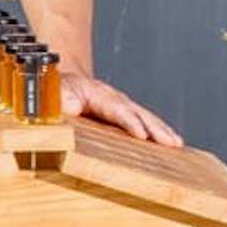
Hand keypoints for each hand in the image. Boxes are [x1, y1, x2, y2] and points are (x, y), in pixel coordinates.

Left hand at [62, 70, 181, 147]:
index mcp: (94, 93)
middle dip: (155, 127)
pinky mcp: (121, 115)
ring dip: (161, 130)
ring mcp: (118, 105)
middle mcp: (111, 97)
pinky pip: (142, 122)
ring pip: (143, 117)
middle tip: (171, 141)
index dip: (130, 121)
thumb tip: (71, 107)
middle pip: (136, 111)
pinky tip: (169, 143)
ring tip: (176, 143)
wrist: (56, 83)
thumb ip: (59, 101)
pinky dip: (156, 132)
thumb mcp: (50, 94)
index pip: (116, 107)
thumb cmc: (52, 92)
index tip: (142, 134)